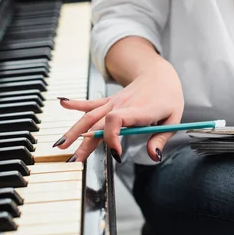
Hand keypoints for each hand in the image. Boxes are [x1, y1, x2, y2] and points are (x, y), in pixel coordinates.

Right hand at [54, 59, 183, 162]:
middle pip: (98, 123)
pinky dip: (75, 104)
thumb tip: (153, 156)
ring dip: (74, 130)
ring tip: (60, 144)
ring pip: (90, 116)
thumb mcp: (173, 119)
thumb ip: (160, 139)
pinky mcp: (109, 102)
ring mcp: (113, 103)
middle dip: (85, 143)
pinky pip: (91, 103)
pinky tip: (62, 103)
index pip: (117, 120)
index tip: (116, 153)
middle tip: (75, 159)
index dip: (112, 136)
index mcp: (139, 109)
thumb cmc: (167, 97)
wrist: (160, 74)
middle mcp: (122, 105)